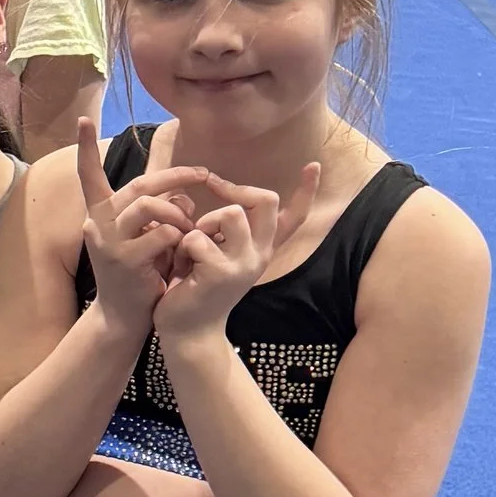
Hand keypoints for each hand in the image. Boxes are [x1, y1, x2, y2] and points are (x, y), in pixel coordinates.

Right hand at [76, 117, 215, 336]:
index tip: (83, 119)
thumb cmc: (139, 272)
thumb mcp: (146, 235)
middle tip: (203, 173)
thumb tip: (184, 190)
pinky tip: (183, 248)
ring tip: (190, 228)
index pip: (88, 175)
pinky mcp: (124, 260)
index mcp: (101, 214)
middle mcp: (98, 223)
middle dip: (175, 175)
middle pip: (138, 184)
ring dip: (179, 211)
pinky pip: (162, 233)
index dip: (85, 147)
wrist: (125, 315)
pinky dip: (180, 236)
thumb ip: (161, 209)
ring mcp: (108, 241)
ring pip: (148, 204)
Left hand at [154, 158, 321, 349]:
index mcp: (261, 248)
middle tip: (214, 194)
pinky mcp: (222, 273)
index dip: (306, 191)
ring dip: (204, 223)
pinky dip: (183, 247)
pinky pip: (198, 238)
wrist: (188, 331)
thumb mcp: (215, 252)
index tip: (314, 164)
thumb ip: (222, 226)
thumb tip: (213, 181)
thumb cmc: (196, 286)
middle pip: (265, 200)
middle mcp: (260, 254)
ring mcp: (244, 264)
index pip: (293, 216)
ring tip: (192, 246)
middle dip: (235, 191)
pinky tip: (182, 268)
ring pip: (231, 214)